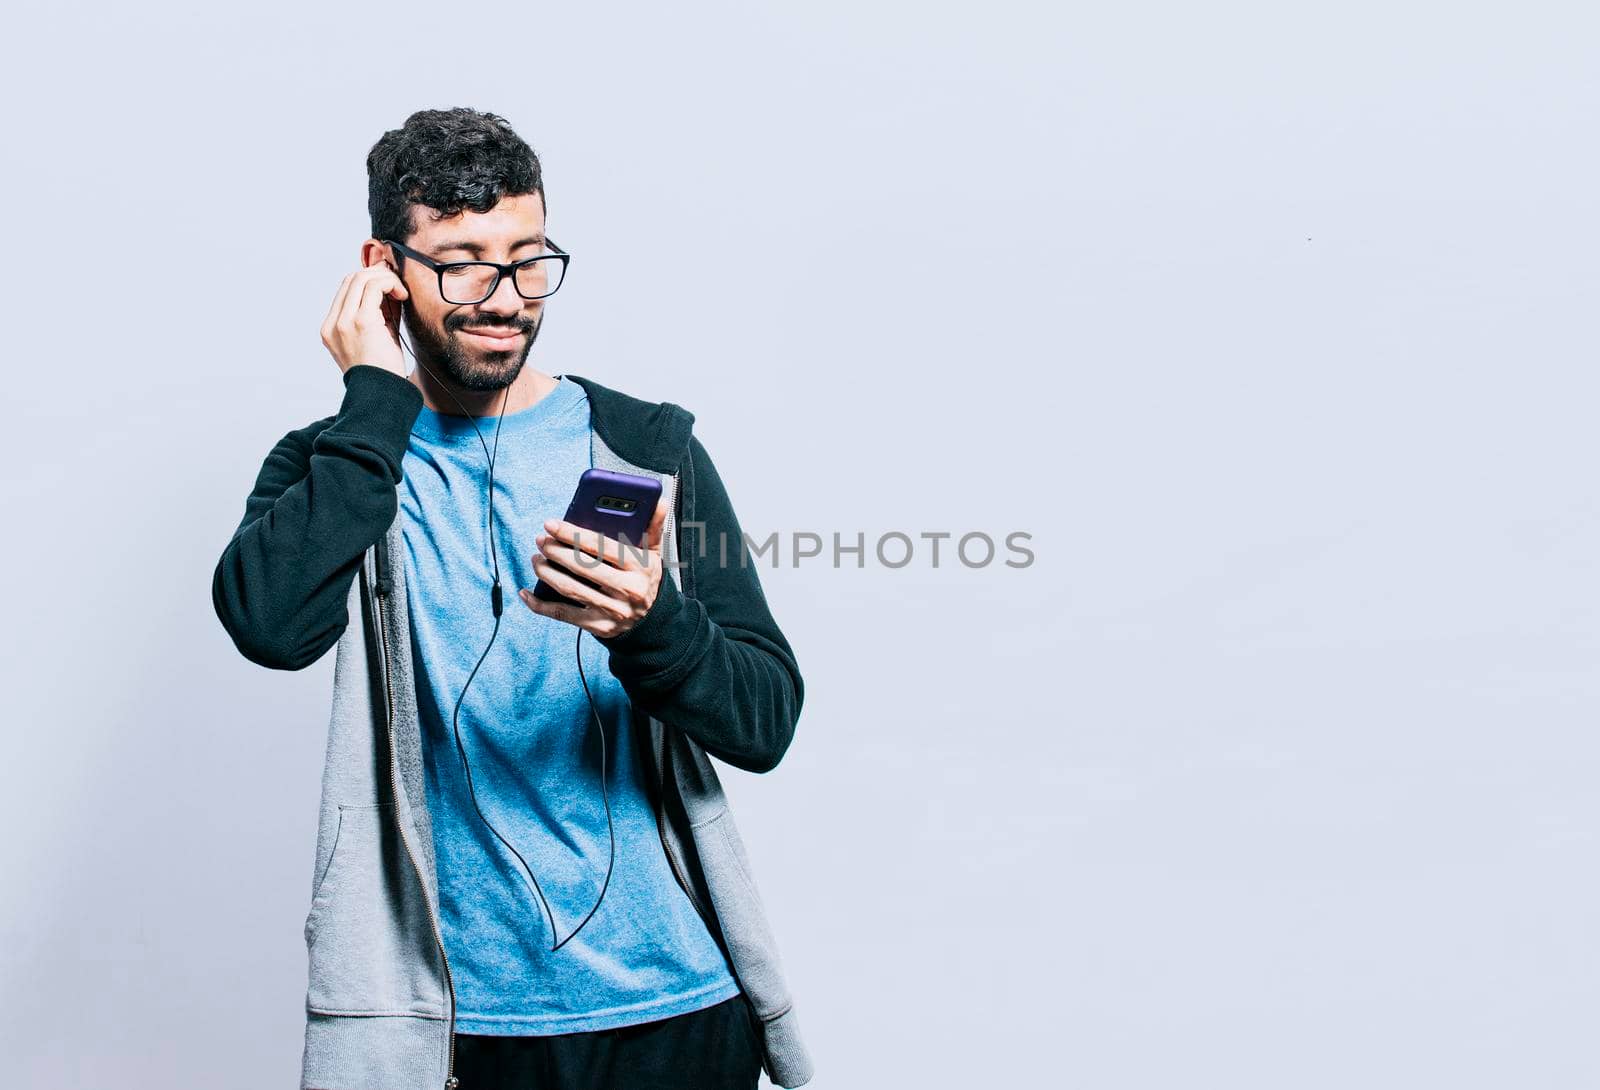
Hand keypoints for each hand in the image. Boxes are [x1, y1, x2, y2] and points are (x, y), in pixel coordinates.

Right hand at [320, 258, 409, 377]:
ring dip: (385, 278)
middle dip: (378, 274)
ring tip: (401, 291)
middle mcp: (332, 324)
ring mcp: (343, 322)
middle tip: (398, 282)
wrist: (382, 395)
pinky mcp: (360, 322)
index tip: (390, 284)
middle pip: (351, 279)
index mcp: (331, 328)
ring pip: (361, 278)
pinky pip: (373, 287)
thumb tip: (390, 286)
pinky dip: (390, 284)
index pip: (346, 289)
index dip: (369, 278)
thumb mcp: (377, 336)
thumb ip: (378, 312)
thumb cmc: (383, 370)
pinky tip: (402, 295)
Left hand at [519, 501, 668, 637]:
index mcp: (639, 568)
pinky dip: (540, 605)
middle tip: (541, 539)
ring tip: (536, 558)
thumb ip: (654, 527)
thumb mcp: (654, 554)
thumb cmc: (646, 580)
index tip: (552, 524)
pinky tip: (526, 592)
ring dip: (547, 572)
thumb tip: (659, 501)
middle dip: (557, 551)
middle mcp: (626, 590)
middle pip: (583, 567)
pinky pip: (563, 615)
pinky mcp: (598, 627)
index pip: (601, 547)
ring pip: (570, 589)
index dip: (572, 534)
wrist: (652, 623)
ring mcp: (611, 611)